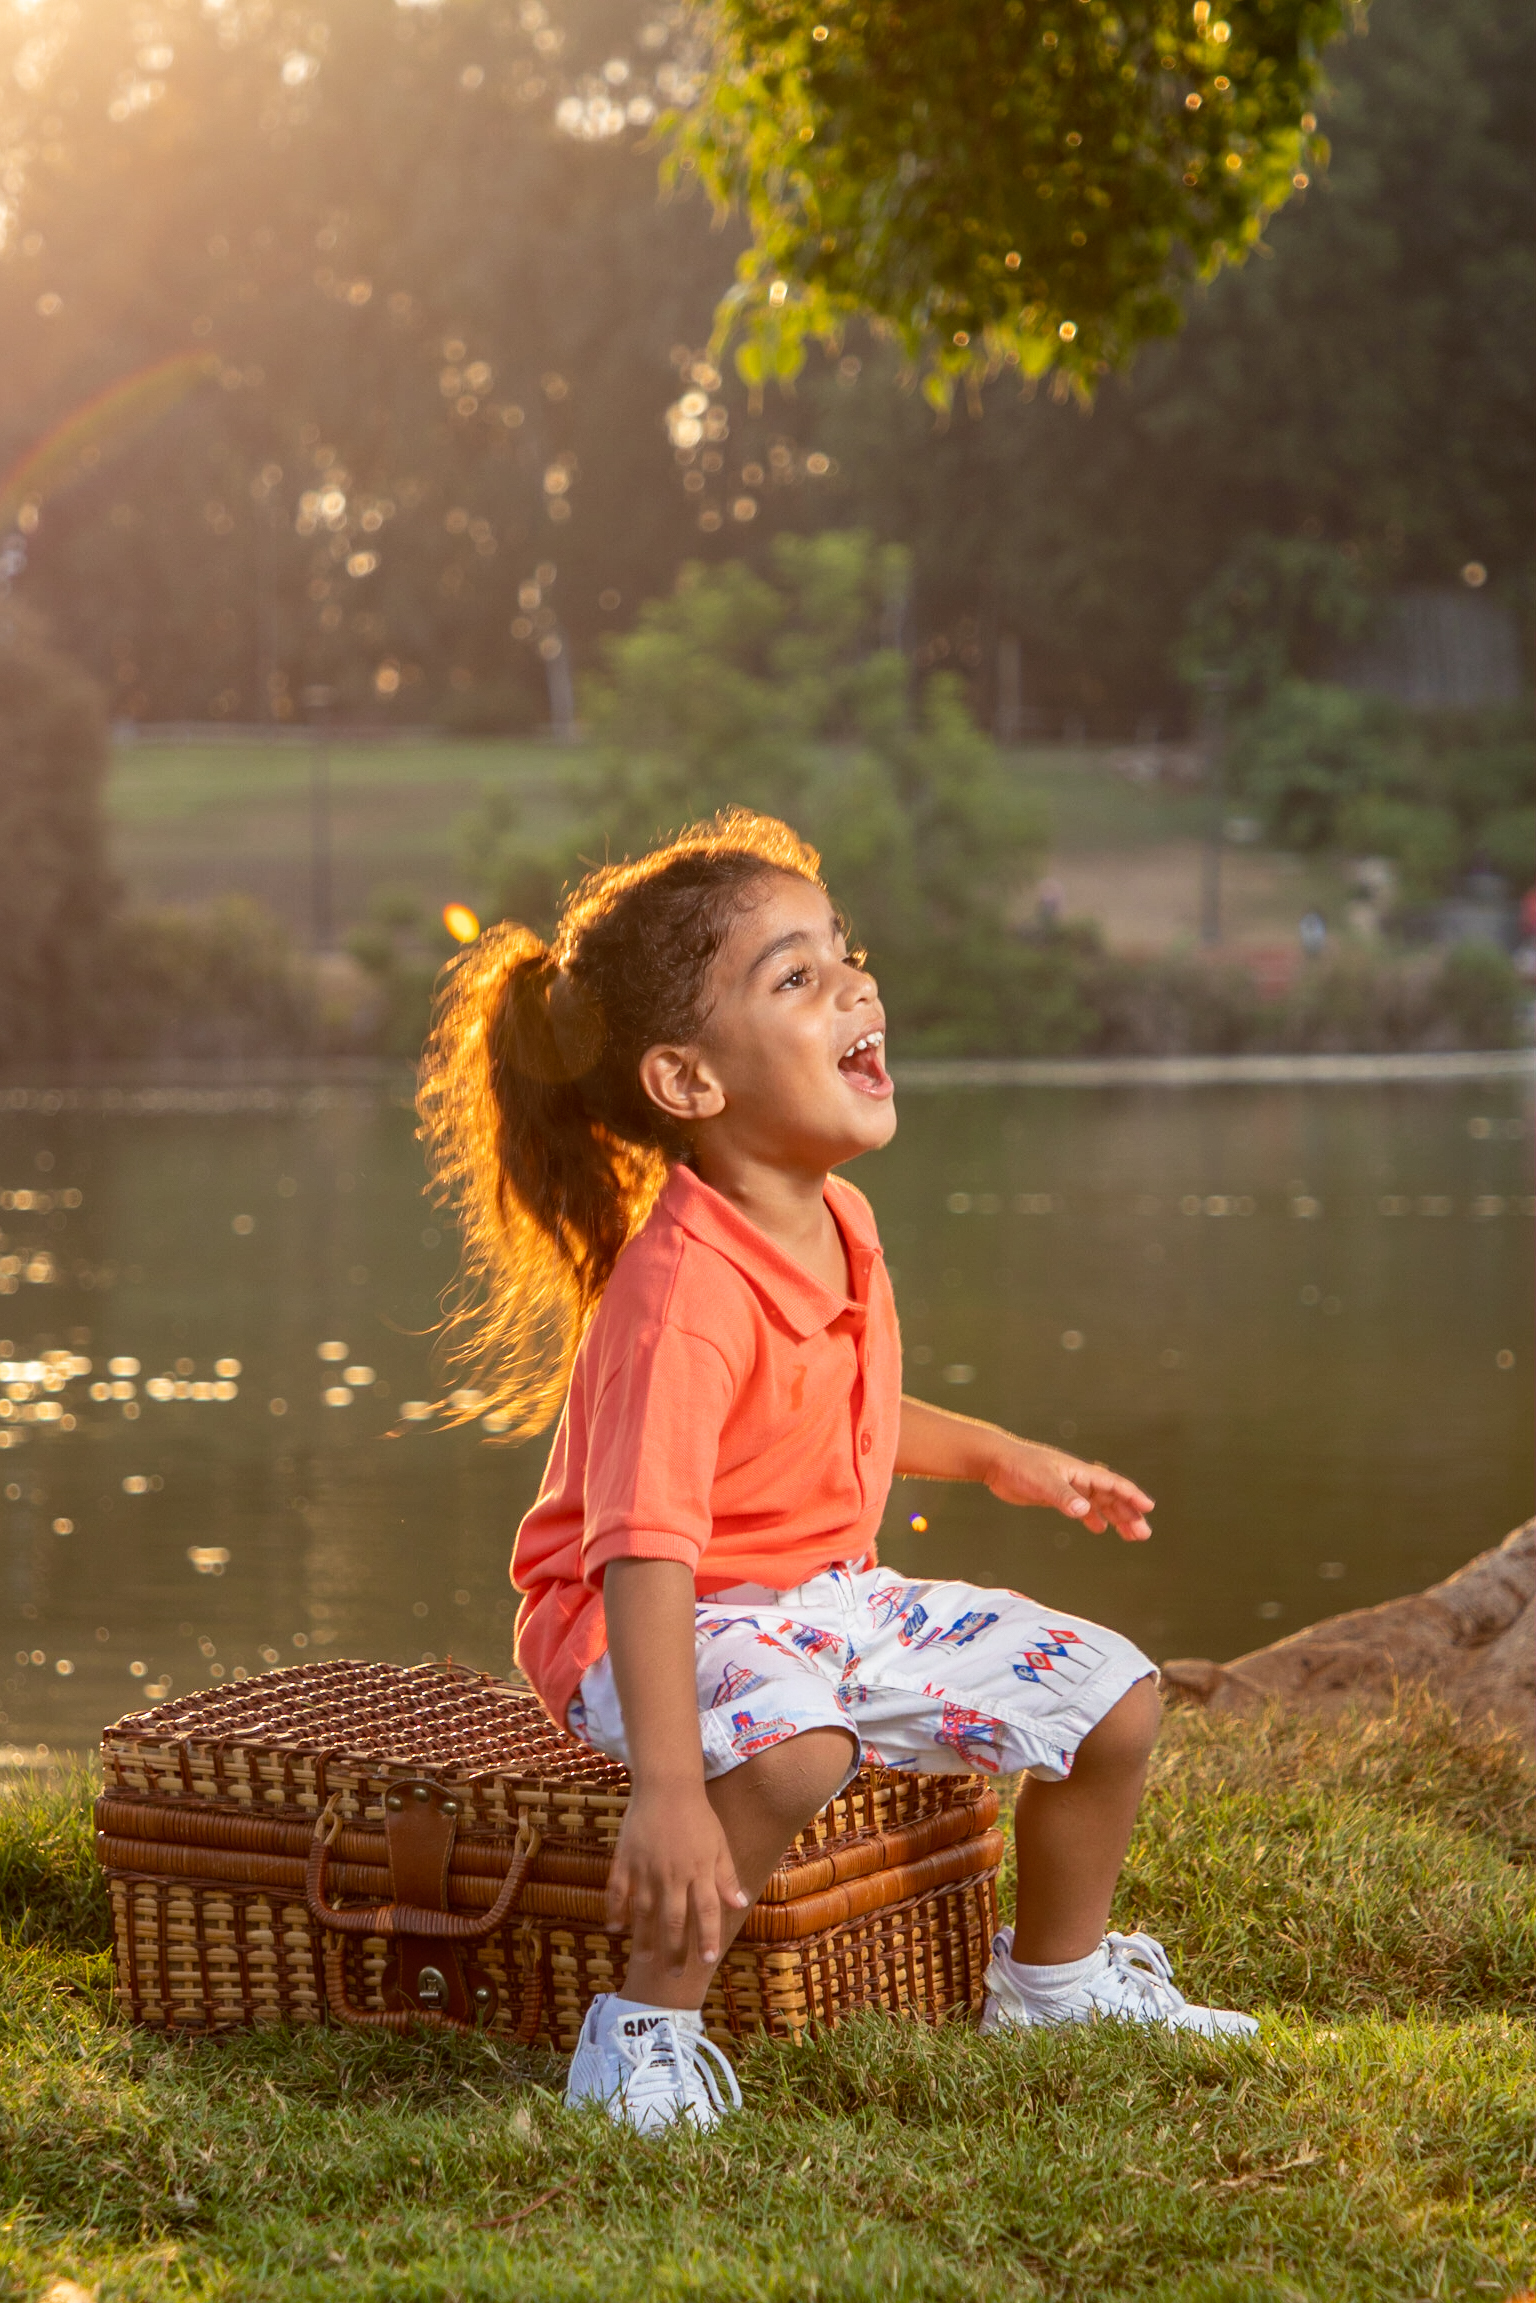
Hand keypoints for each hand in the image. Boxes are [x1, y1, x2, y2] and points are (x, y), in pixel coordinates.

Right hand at [605, 1784, 748, 1972]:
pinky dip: (615, 1910)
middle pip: (674, 1920)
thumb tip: (739, 1904)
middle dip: (675, 1950)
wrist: (666, 1785)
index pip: (706, 1911)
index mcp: (699, 1870)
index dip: (706, 1937)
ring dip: (645, 1938)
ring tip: (645, 1959)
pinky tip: (614, 1928)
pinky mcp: (626, 1859)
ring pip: (644, 1912)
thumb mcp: (719, 1843)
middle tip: (674, 1974)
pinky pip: (618, 1890)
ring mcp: (647, 1868)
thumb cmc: (698, 1815)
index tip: (706, 1960)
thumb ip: (726, 1876)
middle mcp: (673, 1874)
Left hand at [983, 1437, 1153, 1541]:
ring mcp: (1068, 1487)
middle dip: (1128, 1514)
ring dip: (1116, 1517)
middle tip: (1143, 1534)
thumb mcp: (1042, 1482)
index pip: (1112, 1484)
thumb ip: (1063, 1497)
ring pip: (1099, 1503)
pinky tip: (1100, 1528)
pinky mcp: (1056, 1495)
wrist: (996, 1462)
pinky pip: (1082, 1507)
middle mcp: (1078, 1479)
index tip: (1148, 1508)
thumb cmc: (1019, 1466)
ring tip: (1131, 1535)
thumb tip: (1083, 1511)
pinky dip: (1093, 1517)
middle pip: (1111, 1497)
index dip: (1131, 1495)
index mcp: (1079, 1472)